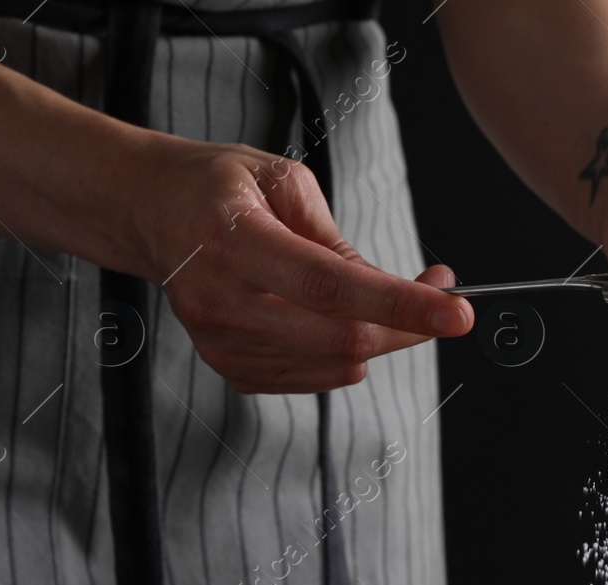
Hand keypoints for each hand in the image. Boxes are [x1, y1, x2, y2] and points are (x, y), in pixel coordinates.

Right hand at [129, 139, 472, 392]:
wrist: (150, 213)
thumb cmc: (220, 188)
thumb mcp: (283, 182)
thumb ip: (339, 241)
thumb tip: (395, 293)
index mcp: (231, 238)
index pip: (329, 287)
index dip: (400, 305)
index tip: (457, 312)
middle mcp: (218, 297)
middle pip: (340, 338)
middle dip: (407, 327)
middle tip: (443, 301)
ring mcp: (219, 340)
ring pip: (335, 364)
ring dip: (380, 337)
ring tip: (382, 296)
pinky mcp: (227, 366)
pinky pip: (314, 378)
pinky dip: (345, 354)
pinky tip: (337, 318)